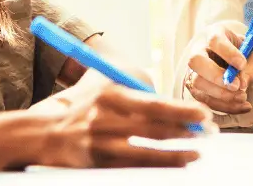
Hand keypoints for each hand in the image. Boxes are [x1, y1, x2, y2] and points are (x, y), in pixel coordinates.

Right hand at [28, 74, 211, 168]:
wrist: (43, 132)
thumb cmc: (80, 104)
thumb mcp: (101, 82)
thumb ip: (132, 83)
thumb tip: (168, 96)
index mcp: (109, 95)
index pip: (153, 104)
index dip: (181, 111)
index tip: (203, 114)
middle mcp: (105, 120)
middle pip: (154, 129)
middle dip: (186, 132)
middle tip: (210, 132)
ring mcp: (100, 145)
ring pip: (147, 154)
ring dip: (176, 155)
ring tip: (197, 154)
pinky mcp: (97, 165)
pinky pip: (134, 170)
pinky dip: (157, 169)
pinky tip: (175, 166)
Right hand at [181, 21, 252, 114]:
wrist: (230, 59)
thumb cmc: (240, 54)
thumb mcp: (250, 55)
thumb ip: (249, 67)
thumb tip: (242, 84)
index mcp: (213, 34)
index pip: (214, 40)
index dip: (227, 53)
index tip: (242, 64)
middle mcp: (198, 50)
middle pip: (196, 61)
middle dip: (216, 76)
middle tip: (237, 86)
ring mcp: (193, 70)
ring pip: (197, 83)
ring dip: (221, 95)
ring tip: (243, 97)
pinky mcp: (195, 88)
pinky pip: (205, 100)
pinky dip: (225, 106)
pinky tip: (243, 106)